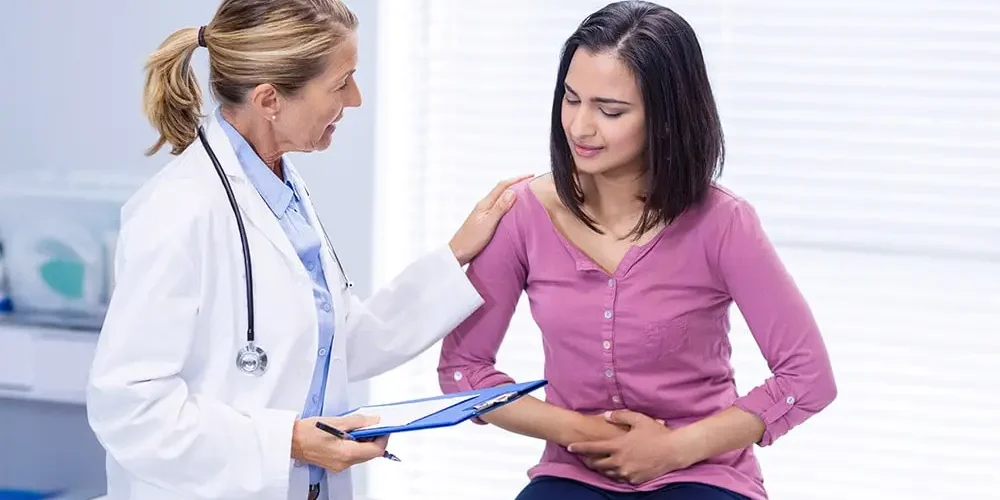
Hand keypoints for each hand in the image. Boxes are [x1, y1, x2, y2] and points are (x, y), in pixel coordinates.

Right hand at [291, 414, 389, 472]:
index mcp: (346, 453)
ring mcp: (339, 465)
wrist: (290, 440)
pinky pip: (351, 456)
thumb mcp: (337, 421)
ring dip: (364, 441)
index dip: (383, 437)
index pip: (376, 450)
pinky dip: (354, 445)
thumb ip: (359, 422)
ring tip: (357, 428)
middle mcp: (344, 463)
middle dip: (374, 439)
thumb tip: (374, 421)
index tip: (383, 427)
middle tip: (372, 425)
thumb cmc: (307, 432)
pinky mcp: (334, 464)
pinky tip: (348, 434)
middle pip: (369, 454)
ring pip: (361, 455)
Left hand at [449, 175, 533, 264]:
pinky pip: (498, 206)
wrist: (457, 252)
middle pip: (501, 189)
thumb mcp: (488, 224)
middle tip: (530, 182)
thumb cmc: (471, 241)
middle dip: (516, 183)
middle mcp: (484, 205)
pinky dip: (507, 202)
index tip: (530, 176)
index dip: (517, 179)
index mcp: (485, 204)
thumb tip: (512, 192)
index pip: (503, 186)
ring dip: (511, 192)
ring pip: (500, 197)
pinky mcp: (484, 219)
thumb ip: (499, 208)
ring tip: (524, 192)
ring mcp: (483, 212)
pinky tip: (511, 208)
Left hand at [567, 410, 685, 485]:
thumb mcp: (638, 419)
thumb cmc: (657, 433)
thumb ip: (620, 416)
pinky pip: (620, 478)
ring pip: (608, 473)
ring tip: (598, 463)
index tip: (570, 447)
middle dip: (588, 461)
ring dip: (602, 468)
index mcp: (618, 446)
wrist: (674, 451)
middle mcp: (620, 461)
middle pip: (597, 464)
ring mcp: (627, 472)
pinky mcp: (635, 480)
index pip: (593, 448)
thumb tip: (606, 415)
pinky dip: (616, 474)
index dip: (579, 448)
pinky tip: (616, 469)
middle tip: (585, 457)